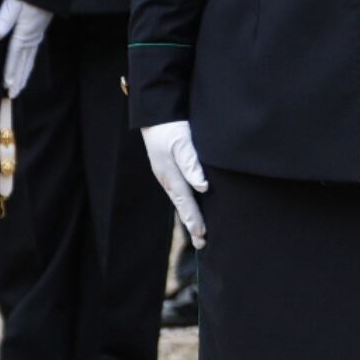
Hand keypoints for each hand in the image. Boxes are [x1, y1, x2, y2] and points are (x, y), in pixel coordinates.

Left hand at [0, 0, 49, 98]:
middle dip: (19, 79)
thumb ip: (4, 19)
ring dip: (25, 74)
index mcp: (24, 33)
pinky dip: (30, 63)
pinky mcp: (39, 30)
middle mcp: (32, 37)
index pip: (14, 57)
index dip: (10, 72)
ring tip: (21, 87)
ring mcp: (37, 34)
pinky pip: (34, 52)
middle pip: (24, 63)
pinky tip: (28, 65)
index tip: (7, 86)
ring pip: (31, 59)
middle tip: (14, 95)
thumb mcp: (13, 3)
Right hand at [143, 119, 208, 246]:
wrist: (157, 115)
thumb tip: (203, 187)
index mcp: (170, 175)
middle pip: (182, 206)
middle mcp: (167, 179)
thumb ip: (192, 164)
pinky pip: (180, 192)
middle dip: (192, 225)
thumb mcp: (182, 142)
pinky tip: (192, 210)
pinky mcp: (169, 170)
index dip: (194, 219)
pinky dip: (187, 205)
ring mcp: (167, 176)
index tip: (202, 235)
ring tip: (199, 234)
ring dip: (190, 217)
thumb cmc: (172, 127)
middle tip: (202, 244)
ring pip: (181, 201)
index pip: (186, 202)